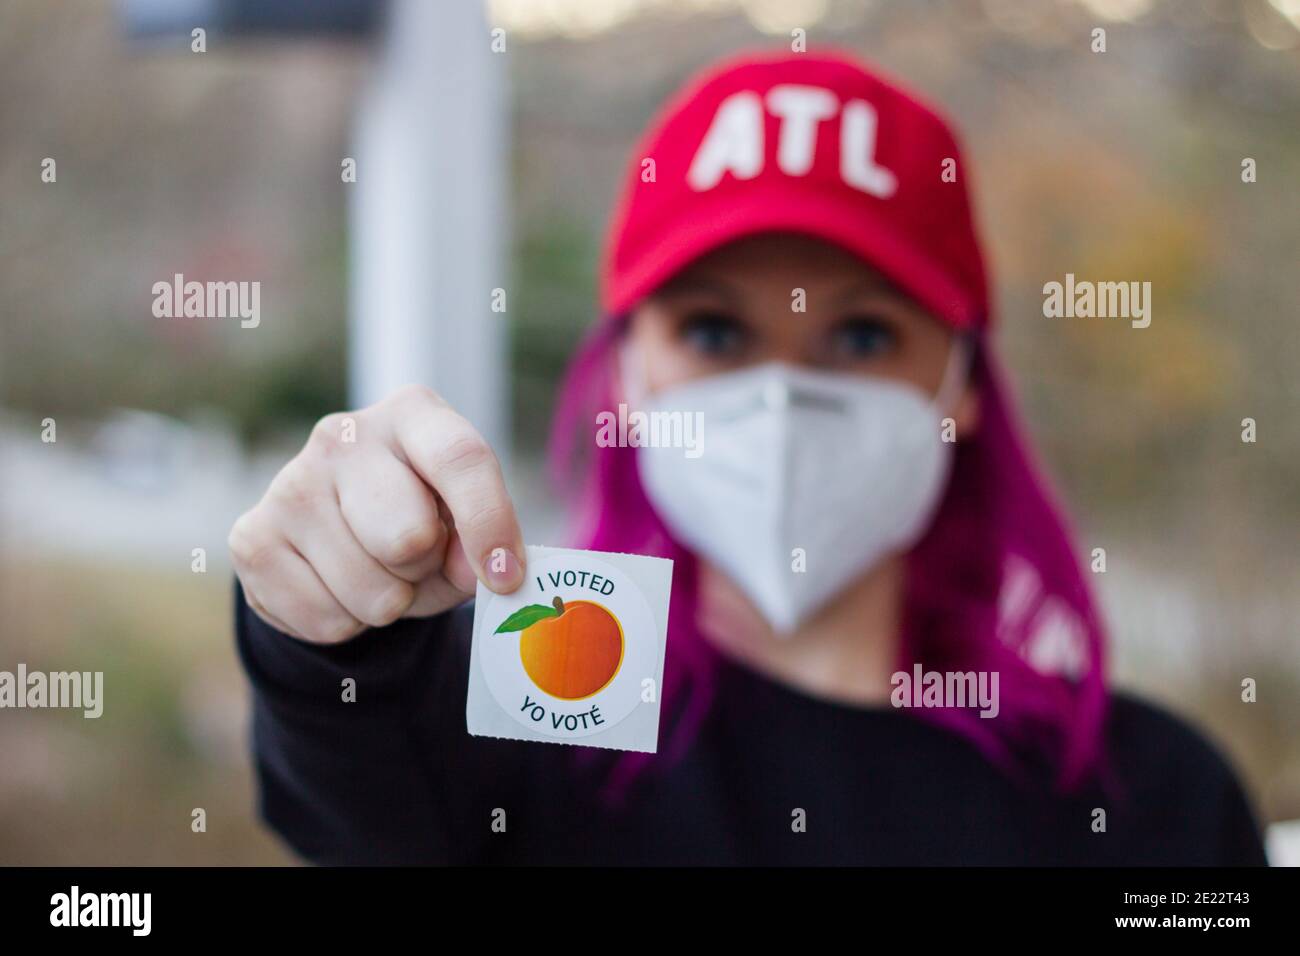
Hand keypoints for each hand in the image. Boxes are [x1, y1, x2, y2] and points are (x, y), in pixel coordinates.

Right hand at [229, 385, 524, 643]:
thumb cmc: (422, 516)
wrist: (338, 531)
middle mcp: (344, 435)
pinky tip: (337, 585)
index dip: (489, 524)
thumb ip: (482, 542)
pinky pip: (326, 619)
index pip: (460, 459)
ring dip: (388, 603)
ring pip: (369, 592)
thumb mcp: (464, 520)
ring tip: (378, 572)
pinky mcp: (251, 537)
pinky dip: (346, 623)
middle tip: (418, 559)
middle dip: (425, 570)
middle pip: (408, 537)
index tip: (506, 578)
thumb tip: (483, 573)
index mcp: (412, 414)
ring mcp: (290, 483)